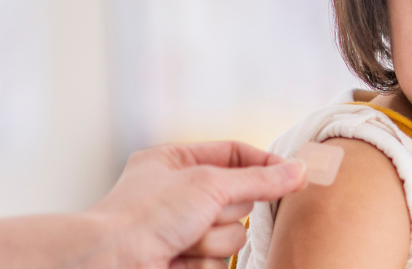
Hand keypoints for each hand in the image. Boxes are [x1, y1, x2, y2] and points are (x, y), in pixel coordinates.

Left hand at [89, 141, 306, 268]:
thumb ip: (259, 180)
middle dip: (225, 210)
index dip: (263, 164)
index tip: (293, 175)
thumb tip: (298, 170)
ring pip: (231, 234)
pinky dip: (202, 261)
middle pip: (237, 198)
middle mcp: (177, 194)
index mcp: (174, 163)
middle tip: (204, 213)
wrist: (113, 262)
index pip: (233, 154)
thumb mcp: (208, 185)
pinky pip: (218, 261)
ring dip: (212, 239)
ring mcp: (181, 230)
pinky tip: (177, 259)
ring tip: (182, 241)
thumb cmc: (146, 215)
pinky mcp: (184, 260)